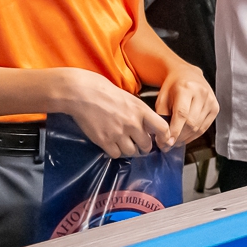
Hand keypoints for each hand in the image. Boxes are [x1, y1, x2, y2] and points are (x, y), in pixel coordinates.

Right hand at [53, 68, 172, 156]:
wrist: (82, 93)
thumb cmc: (104, 91)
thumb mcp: (129, 98)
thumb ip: (140, 113)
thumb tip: (147, 127)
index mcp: (140, 110)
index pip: (162, 128)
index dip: (164, 138)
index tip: (162, 141)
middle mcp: (132, 123)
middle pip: (147, 145)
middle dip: (143, 146)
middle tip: (138, 144)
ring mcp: (118, 133)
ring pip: (131, 152)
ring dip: (129, 150)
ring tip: (123, 143)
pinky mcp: (105, 141)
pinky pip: (116, 154)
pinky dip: (115, 151)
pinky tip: (112, 143)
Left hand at [154, 64, 218, 148]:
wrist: (187, 74)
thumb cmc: (172, 86)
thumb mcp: (162, 98)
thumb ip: (161, 116)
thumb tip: (163, 138)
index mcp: (186, 87)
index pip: (182, 113)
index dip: (175, 130)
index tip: (167, 142)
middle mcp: (201, 93)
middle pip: (191, 123)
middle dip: (179, 137)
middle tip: (168, 144)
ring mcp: (210, 100)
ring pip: (198, 128)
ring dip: (186, 138)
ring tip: (175, 141)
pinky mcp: (215, 108)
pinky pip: (204, 128)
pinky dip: (194, 135)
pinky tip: (185, 136)